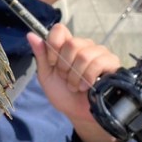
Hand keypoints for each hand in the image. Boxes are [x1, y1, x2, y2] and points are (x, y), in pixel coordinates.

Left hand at [27, 25, 122, 141]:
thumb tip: (30, 35)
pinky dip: (88, 78)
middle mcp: (84, 45)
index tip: (52, 63)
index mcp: (67, 45)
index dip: (54, 45)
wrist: (77, 112)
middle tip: (66, 79)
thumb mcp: (46, 76)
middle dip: (65, 67)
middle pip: (72, 43)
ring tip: (76, 86)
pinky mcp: (112, 62)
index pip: (60, 29)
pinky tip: (86, 87)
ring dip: (76, 76)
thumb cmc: (62, 94)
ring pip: (84, 55)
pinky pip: (99, 62)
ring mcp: (99, 52)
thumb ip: (41, 55)